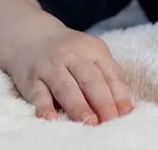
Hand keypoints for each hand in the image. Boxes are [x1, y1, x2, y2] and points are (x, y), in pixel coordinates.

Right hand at [7, 25, 133, 123]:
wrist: (34, 36)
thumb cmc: (71, 53)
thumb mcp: (92, 56)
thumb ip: (106, 77)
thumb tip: (124, 108)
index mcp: (94, 51)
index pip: (110, 74)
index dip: (119, 95)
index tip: (126, 114)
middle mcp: (73, 56)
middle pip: (90, 80)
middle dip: (102, 101)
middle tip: (110, 120)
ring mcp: (51, 67)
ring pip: (66, 87)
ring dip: (78, 105)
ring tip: (89, 122)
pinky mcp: (32, 80)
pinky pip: (38, 94)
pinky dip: (44, 106)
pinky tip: (50, 118)